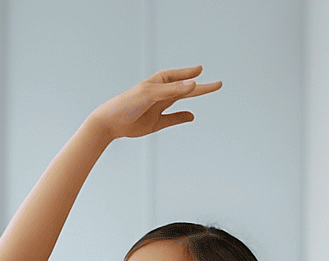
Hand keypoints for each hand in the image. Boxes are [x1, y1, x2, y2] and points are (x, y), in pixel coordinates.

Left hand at [89, 66, 221, 140]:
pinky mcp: (156, 122)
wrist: (110, 123)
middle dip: (200, 86)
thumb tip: (194, 84)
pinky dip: (183, 117)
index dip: (188, 73)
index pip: (177, 76)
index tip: (201, 69)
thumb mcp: (151, 94)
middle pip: (184, 89)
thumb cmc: (127, 104)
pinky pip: (173, 118)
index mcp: (156, 83)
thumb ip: (173, 90)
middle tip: (217, 84)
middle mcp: (159, 94)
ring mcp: (158, 108)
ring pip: (180, 101)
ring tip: (206, 91)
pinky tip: (191, 116)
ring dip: (193, 97)